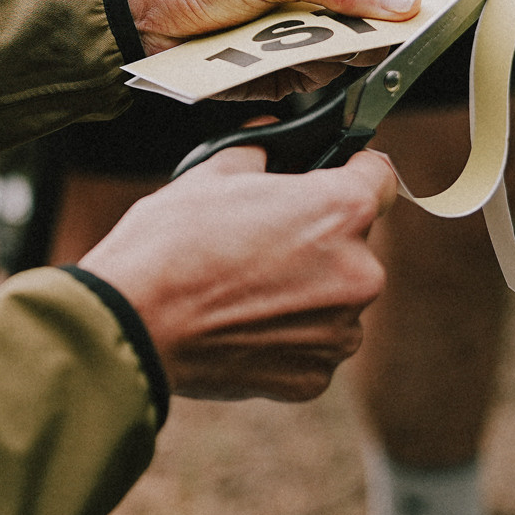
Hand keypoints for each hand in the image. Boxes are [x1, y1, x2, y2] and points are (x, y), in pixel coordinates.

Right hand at [78, 144, 394, 400]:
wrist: (135, 321)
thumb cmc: (171, 242)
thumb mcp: (213, 172)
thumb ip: (260, 151)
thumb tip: (270, 139)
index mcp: (342, 211)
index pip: (380, 176)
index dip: (352, 170)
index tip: (331, 176)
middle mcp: (359, 272)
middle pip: (355, 242)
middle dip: (318, 236)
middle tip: (262, 237)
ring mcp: (339, 331)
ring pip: (335, 296)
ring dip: (305, 289)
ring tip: (245, 285)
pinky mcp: (314, 376)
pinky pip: (312, 343)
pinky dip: (286, 334)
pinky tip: (241, 322)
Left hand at [122, 0, 419, 97]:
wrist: (144, 22)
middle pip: (387, 2)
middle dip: (388, 17)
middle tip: (396, 25)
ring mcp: (318, 22)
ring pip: (364, 43)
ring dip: (348, 49)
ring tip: (313, 38)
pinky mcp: (301, 62)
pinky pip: (330, 73)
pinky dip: (316, 72)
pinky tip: (290, 59)